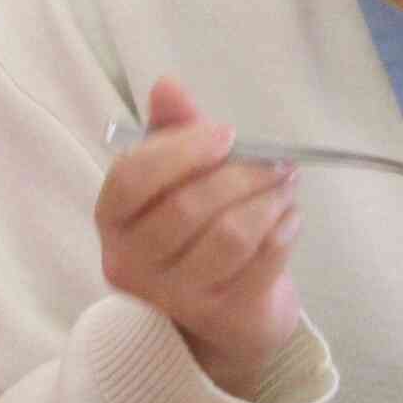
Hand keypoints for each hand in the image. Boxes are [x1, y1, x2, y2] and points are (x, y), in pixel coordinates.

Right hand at [96, 77, 304, 399]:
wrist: (224, 315)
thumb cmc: (194, 234)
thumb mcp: (178, 178)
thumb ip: (172, 131)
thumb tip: (167, 85)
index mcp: (113, 221)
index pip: (131, 179)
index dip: (182, 150)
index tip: (226, 134)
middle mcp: (131, 264)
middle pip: (187, 207)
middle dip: (241, 175)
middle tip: (276, 161)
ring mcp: (175, 298)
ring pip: (229, 236)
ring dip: (268, 201)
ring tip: (285, 186)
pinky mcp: (221, 317)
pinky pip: (262, 263)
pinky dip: (284, 231)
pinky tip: (289, 217)